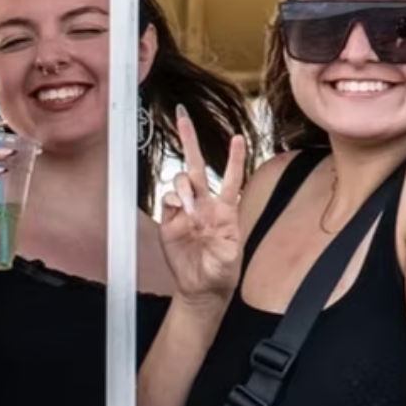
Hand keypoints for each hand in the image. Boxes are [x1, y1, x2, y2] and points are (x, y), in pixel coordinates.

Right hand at [159, 107, 246, 303]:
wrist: (202, 289)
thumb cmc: (221, 272)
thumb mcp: (231, 258)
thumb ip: (222, 236)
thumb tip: (200, 216)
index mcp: (225, 210)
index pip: (231, 178)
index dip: (234, 158)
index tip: (238, 137)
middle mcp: (204, 205)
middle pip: (196, 165)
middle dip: (189, 139)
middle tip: (182, 116)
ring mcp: (185, 211)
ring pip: (180, 181)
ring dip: (184, 187)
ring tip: (190, 208)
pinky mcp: (169, 222)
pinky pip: (167, 199)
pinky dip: (172, 199)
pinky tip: (179, 211)